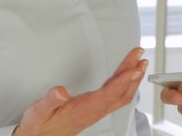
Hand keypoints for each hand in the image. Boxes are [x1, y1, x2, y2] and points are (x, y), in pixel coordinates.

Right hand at [14, 47, 147, 135]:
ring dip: (132, 78)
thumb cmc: (41, 125)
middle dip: (133, 73)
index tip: (134, 68)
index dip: (124, 80)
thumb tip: (61, 91)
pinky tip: (126, 76)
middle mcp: (94, 110)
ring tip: (139, 63)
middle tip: (141, 56)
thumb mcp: (40, 112)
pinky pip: (116, 96)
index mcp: (85, 108)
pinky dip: (125, 83)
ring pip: (121, 94)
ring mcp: (97, 111)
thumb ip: (50, 101)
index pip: (110, 93)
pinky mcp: (95, 109)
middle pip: (121, 91)